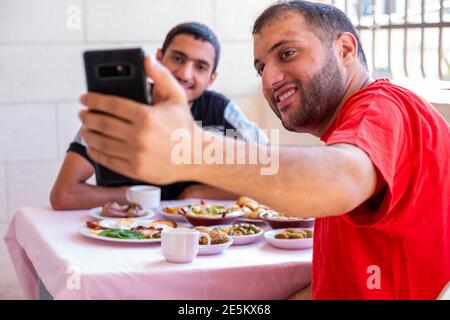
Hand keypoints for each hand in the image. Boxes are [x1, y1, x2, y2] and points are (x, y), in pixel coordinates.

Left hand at [79, 56, 197, 183]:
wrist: (195, 156)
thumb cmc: (184, 125)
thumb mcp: (177, 96)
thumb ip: (160, 75)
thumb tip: (145, 58)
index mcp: (146, 116)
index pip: (110, 105)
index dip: (93, 100)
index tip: (84, 98)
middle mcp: (139, 136)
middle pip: (101, 123)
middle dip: (87, 117)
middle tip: (82, 113)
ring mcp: (136, 155)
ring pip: (101, 142)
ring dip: (88, 134)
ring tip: (85, 128)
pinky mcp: (135, 170)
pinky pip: (108, 160)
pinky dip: (95, 152)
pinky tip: (92, 146)